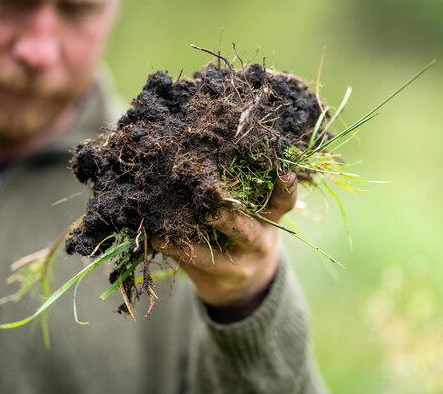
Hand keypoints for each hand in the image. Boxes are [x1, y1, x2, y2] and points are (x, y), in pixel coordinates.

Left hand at [152, 173, 297, 316]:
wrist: (249, 286)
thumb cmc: (248, 234)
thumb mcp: (259, 217)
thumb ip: (249, 195)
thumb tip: (208, 157)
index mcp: (270, 220)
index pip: (282, 203)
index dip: (285, 189)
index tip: (283, 174)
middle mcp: (258, 243)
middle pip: (246, 232)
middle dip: (227, 220)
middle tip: (209, 209)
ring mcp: (239, 266)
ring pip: (214, 257)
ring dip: (189, 244)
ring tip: (166, 232)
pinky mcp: (218, 282)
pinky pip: (193, 266)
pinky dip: (174, 251)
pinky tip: (157, 240)